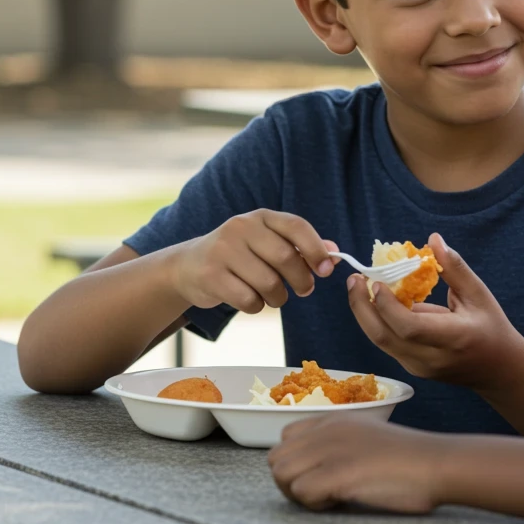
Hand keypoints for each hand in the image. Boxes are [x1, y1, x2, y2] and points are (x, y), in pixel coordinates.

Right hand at [166, 209, 338, 313]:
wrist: (188, 266)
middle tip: (304, 289)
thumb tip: (335, 253)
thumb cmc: (240, 256)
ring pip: (268, 282)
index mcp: (261, 217)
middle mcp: (241, 228)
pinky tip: (251, 299)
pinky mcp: (210, 275)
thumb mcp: (268, 243)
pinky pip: (248, 299)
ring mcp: (223, 250)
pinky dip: (256, 306)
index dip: (316, 249)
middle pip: (285, 257)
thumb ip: (301, 247)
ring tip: (274, 296)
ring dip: (279, 297)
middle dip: (302, 279)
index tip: (327, 269)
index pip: (296, 226)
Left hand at [268, 417, 445, 513]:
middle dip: (291, 481)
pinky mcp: (338, 472)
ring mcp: (331, 449)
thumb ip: (340, 441)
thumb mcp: (369, 434)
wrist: (436, 462)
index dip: (296, 461)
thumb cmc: (409, 458)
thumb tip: (316, 465)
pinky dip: (314, 504)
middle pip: (277, 458)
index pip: (286, 436)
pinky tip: (339, 501)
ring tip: (328, 497)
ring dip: (299, 493)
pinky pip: (301, 491)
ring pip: (281, 474)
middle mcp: (327, 429)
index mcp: (335, 419)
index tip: (317, 475)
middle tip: (319, 493)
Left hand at [346, 233, 523, 389]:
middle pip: (384, 337)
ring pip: (380, 342)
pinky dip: (376, 321)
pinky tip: (374, 300)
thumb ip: (455, 268)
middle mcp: (431, 358)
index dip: (388, 305)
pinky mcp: (412, 368)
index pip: (410, 327)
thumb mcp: (479, 294)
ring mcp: (419, 368)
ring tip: (358, 286)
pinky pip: (387, 343)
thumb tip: (433, 239)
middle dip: (362, 307)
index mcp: (453, 338)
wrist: (497, 369)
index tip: (377, 281)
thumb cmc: (491, 327)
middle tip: (355, 279)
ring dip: (364, 313)